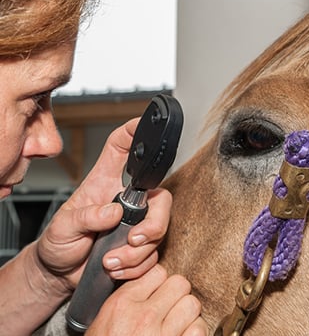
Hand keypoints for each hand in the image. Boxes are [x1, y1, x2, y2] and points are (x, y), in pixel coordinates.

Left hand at [35, 118, 171, 289]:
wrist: (62, 272)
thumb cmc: (60, 242)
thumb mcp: (63, 227)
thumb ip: (87, 217)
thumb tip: (113, 212)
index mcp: (105, 182)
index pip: (120, 148)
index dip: (133, 132)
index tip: (142, 124)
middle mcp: (126, 199)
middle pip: (160, 196)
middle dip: (155, 221)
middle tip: (134, 239)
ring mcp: (136, 222)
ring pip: (160, 228)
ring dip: (139, 251)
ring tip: (112, 260)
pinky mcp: (141, 244)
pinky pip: (153, 252)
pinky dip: (137, 264)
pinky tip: (116, 266)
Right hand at [86, 265, 207, 335]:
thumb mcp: (104, 320)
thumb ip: (128, 298)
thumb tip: (153, 283)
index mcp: (123, 305)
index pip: (158, 272)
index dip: (160, 282)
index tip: (158, 292)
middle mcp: (144, 317)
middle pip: (180, 283)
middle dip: (177, 294)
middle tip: (170, 306)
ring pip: (192, 304)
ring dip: (188, 313)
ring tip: (177, 323)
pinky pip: (199, 330)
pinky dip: (194, 332)